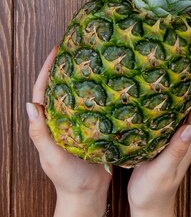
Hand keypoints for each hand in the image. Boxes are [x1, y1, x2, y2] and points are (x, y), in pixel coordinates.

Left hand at [27, 47, 111, 216]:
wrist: (88, 193)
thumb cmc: (67, 177)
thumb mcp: (51, 155)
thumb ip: (40, 133)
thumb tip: (30, 105)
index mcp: (48, 123)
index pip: (44, 91)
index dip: (48, 69)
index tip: (56, 50)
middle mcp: (62, 119)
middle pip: (62, 88)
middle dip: (66, 66)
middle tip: (78, 47)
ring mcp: (78, 123)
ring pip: (79, 94)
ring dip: (84, 77)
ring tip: (95, 58)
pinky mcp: (94, 127)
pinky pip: (95, 105)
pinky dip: (100, 92)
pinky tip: (111, 83)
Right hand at [127, 62, 190, 216]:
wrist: (149, 205)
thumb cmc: (156, 190)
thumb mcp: (165, 170)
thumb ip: (177, 150)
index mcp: (189, 139)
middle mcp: (186, 133)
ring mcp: (176, 134)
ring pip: (186, 103)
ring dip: (190, 82)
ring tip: (189, 61)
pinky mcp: (165, 136)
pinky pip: (173, 110)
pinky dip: (174, 95)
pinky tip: (167, 85)